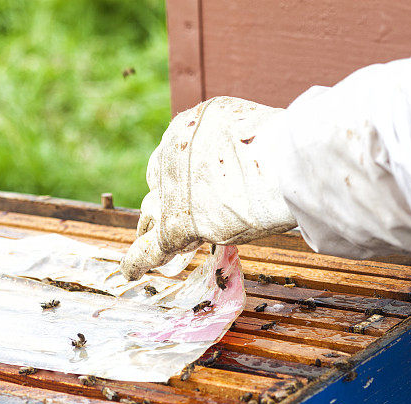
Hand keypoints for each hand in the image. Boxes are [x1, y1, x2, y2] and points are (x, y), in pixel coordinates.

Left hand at [120, 97, 296, 279]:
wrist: (280, 161)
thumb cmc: (280, 142)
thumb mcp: (250, 125)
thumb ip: (235, 141)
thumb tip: (250, 155)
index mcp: (188, 126)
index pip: (173, 155)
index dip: (181, 175)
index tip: (191, 186)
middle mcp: (171, 156)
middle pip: (159, 184)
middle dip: (165, 199)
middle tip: (170, 213)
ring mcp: (172, 191)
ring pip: (152, 214)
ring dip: (153, 227)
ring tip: (147, 245)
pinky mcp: (180, 225)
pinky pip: (151, 246)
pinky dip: (139, 260)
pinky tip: (130, 271)